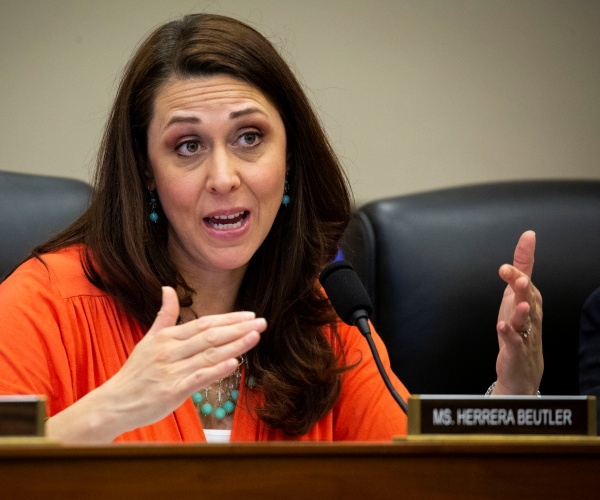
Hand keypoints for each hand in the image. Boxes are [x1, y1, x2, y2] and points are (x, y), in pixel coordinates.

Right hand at [47, 286, 263, 442]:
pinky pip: (199, 378)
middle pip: (210, 336)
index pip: (204, 323)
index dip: (228, 319)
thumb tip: (167, 288)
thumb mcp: (148, 339)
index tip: (249, 315)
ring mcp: (172, 371)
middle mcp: (170, 351)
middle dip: (238, 328)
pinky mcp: (173, 391)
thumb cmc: (136, 372)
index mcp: (167, 337)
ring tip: (255, 337)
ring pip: (209, 355)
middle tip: (261, 322)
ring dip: (235, 345)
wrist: (116, 403)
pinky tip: (234, 363)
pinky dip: (217, 370)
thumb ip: (164, 315)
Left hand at [492, 230, 543, 394]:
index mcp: (529, 300)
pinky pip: (513, 342)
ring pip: (525, 320)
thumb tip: (523, 244)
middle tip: (520, 277)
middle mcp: (530, 314)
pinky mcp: (516, 350)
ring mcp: (524, 333)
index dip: (526, 257)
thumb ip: (517, 273)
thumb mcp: (514, 299)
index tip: (528, 237)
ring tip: (518, 301)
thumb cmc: (518, 330)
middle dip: (524, 287)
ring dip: (521, 311)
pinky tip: (502, 327)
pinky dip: (508, 334)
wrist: (522, 369)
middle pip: (528, 297)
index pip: (528, 275)